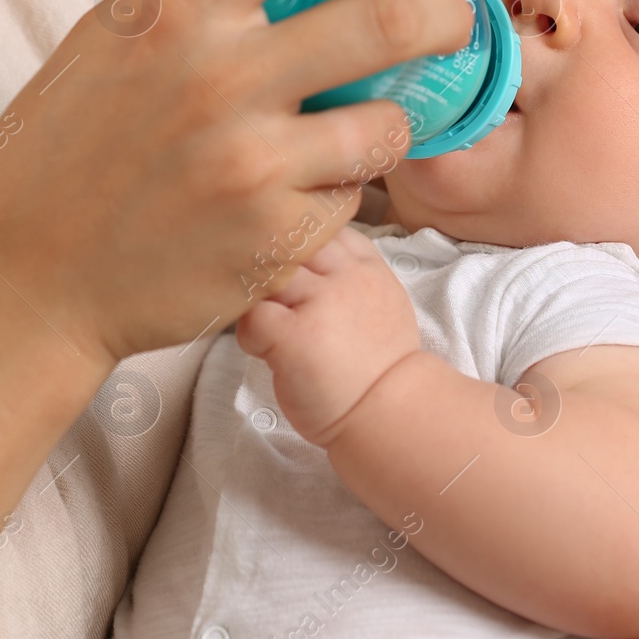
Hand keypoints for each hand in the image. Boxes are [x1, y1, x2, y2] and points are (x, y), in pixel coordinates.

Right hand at [0, 0, 473, 375]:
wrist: (29, 283)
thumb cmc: (58, 156)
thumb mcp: (96, 41)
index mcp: (175, 12)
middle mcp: (221, 78)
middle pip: (387, 19)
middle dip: (444, 12)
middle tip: (453, 17)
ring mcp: (254, 164)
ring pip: (387, 124)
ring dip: (389, 121)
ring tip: (359, 128)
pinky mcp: (275, 238)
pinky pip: (349, 199)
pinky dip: (338, 192)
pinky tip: (296, 197)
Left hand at [237, 226, 421, 444]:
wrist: (389, 413)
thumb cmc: (378, 364)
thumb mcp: (382, 300)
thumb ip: (350, 271)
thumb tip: (310, 255)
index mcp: (366, 265)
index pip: (321, 225)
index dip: (297, 243)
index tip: (294, 271)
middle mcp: (344, 277)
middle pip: (288, 241)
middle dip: (270, 264)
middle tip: (269, 299)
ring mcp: (319, 304)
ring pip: (266, 273)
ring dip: (256, 298)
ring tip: (267, 326)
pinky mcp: (294, 337)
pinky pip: (252, 316)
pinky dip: (249, 334)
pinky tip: (264, 351)